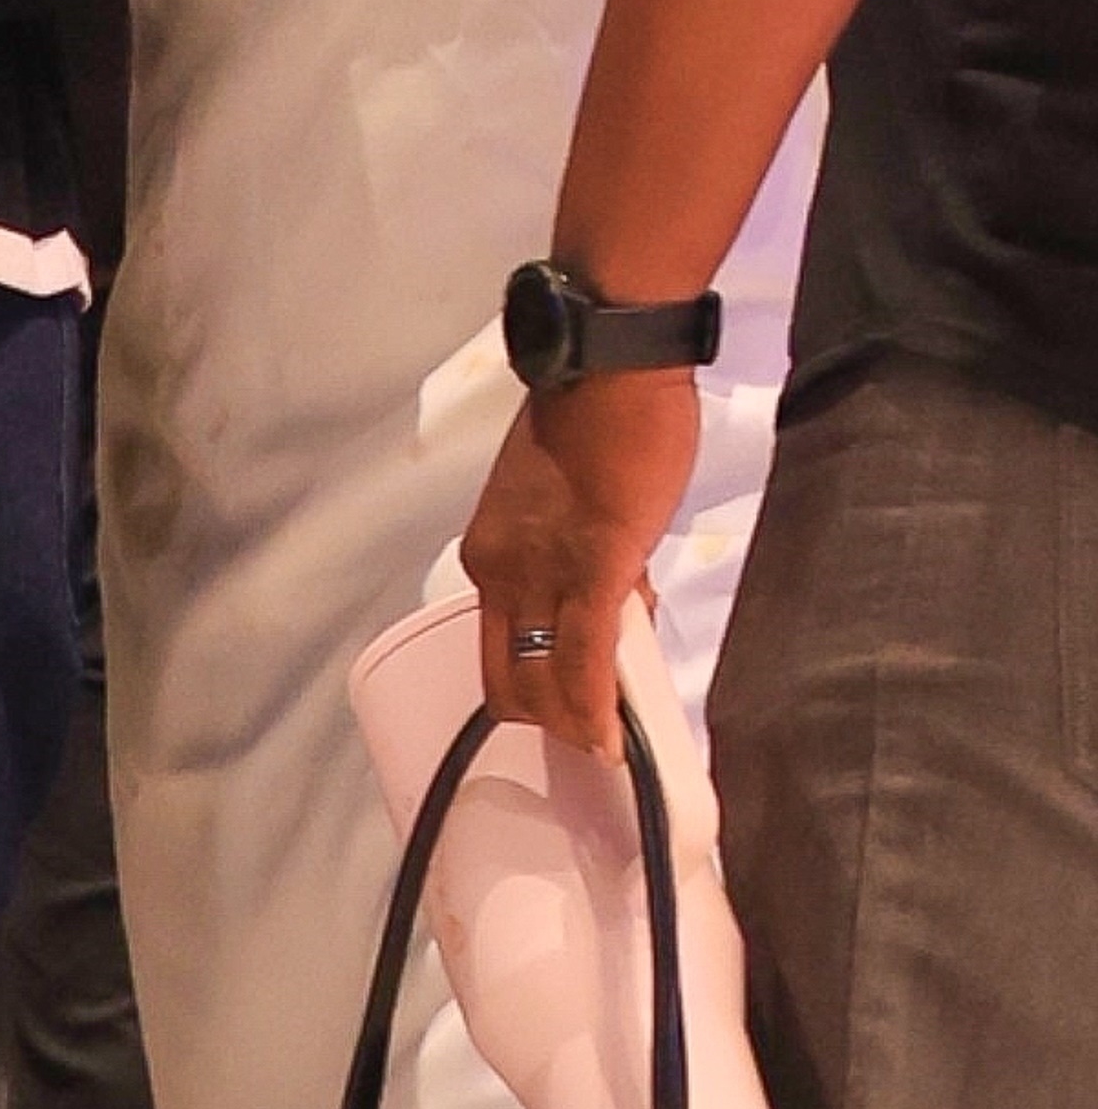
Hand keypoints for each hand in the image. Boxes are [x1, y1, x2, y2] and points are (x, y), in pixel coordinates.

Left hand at [459, 369, 699, 757]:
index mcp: (489, 552)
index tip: (570, 707)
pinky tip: (615, 741)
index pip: (498, 647)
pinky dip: (598, 710)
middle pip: (509, 681)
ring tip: (613, 744)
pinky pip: (585, 660)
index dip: (533, 690)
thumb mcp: (567, 500)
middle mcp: (499, 570)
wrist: (611, 364)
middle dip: (551, 722)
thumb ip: (580, 556)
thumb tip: (619, 604)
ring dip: (579, 725)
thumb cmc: (600, 419)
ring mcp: (541, 573)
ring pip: (545, 682)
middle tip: (597, 735)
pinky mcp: (593, 570)